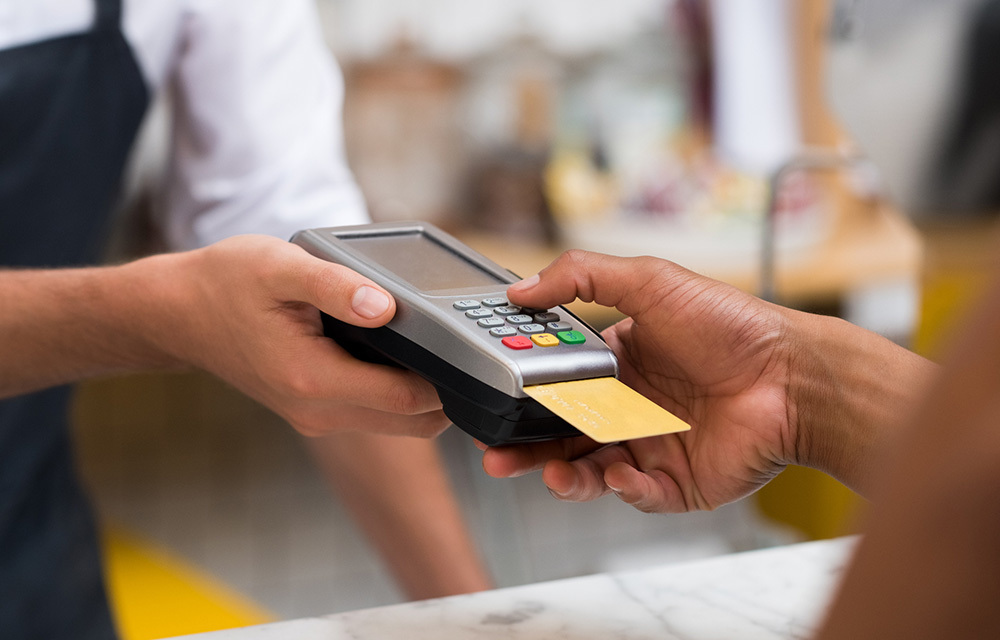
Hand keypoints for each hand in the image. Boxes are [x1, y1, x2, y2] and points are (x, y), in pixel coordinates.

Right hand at [146, 235, 449, 436]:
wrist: (179, 313)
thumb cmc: (226, 284)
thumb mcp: (280, 267)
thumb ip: (336, 286)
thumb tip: (386, 306)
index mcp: (314, 379)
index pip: (409, 398)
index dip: (450, 378)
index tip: (476, 349)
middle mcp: (319, 410)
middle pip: (413, 420)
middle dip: (450, 391)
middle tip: (472, 349)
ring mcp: (317, 414)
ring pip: (397, 421)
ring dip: (427, 395)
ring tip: (445, 347)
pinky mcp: (316, 408)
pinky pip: (375, 411)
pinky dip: (401, 392)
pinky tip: (409, 353)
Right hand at [483, 250, 801, 511]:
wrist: (792, 376)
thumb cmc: (731, 325)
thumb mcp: (650, 280)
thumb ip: (581, 276)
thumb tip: (521, 287)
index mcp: (618, 363)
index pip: (557, 382)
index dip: (526, 392)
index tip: (499, 393)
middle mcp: (630, 407)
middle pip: (563, 435)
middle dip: (525, 447)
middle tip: (495, 452)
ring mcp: (651, 447)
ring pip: (590, 471)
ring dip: (562, 476)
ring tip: (550, 473)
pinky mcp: (677, 482)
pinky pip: (637, 494)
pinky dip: (622, 488)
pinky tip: (620, 472)